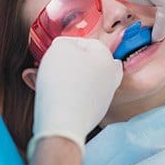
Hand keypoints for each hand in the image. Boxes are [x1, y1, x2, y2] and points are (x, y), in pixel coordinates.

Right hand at [27, 37, 122, 157]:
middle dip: (72, 62)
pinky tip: (59, 96)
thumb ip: (65, 42)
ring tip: (52, 81)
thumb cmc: (62, 81)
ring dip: (71, 78)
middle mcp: (111, 75)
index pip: (86, 43)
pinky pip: (83, 96)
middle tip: (55, 67)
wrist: (63, 122)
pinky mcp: (97, 111)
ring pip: (86, 79)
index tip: (55, 53)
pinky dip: (73, 93)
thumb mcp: (60, 48)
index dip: (67, 46)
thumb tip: (67, 47)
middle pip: (89, 62)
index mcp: (106, 57)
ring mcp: (106, 95)